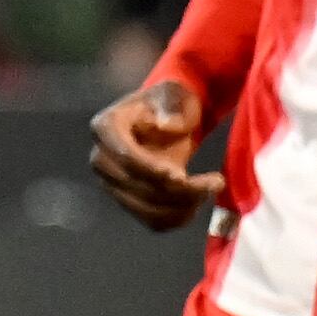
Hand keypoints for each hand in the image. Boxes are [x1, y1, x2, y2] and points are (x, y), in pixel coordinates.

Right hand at [86, 76, 221, 230]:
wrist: (167, 120)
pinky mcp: (128, 201)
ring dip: (182, 207)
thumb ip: (171, 107)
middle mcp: (101, 159)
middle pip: (136, 186)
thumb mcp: (175, 93)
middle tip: (216, 182)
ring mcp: (112, 184)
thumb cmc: (170, 102)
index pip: (124, 156)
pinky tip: (200, 203)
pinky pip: (152, 222)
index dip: (151, 169)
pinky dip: (178, 218)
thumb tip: (165, 127)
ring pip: (146, 209)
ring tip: (212, 189)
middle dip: (177, 191)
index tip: (181, 176)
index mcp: (105, 127)